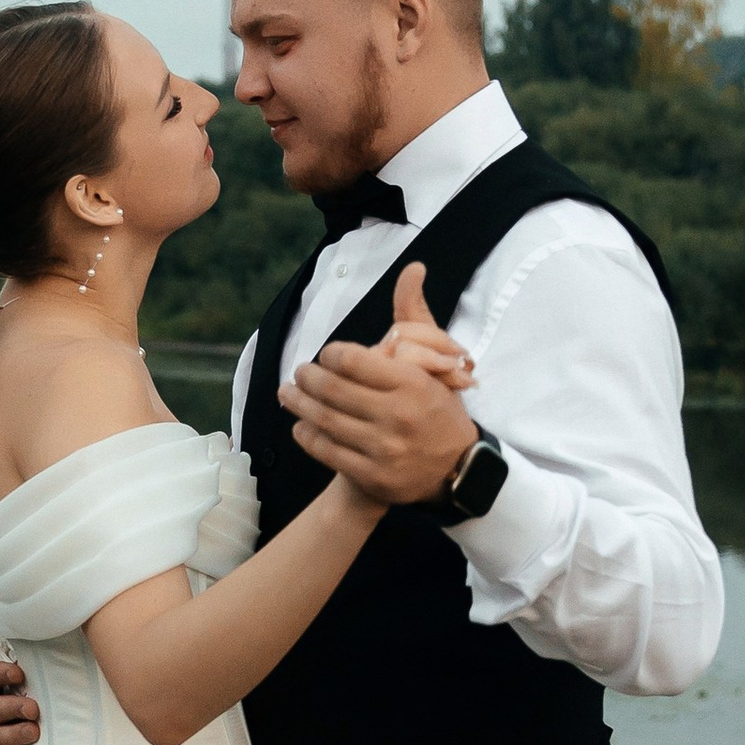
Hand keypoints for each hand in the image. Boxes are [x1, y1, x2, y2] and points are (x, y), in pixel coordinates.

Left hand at [282, 262, 479, 506]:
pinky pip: (327, 451)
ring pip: (324, 420)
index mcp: (412, 383)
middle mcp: (397, 415)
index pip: (351, 360)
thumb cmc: (438, 407)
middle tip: (298, 373)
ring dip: (298, 404)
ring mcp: (384, 449)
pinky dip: (307, 435)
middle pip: (331, 390)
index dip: (330, 355)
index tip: (325, 356)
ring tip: (287, 393)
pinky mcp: (372, 476)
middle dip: (306, 378)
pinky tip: (301, 424)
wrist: (456, 469)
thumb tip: (412, 268)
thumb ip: (414, 316)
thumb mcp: (436, 361)